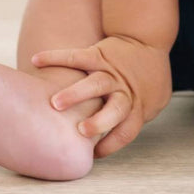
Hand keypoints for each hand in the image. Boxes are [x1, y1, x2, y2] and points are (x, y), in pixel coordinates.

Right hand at [31, 33, 171, 157]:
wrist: (148, 38)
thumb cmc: (150, 75)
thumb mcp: (156, 99)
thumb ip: (142, 116)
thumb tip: (117, 139)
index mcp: (138, 106)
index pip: (126, 131)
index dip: (111, 145)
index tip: (91, 156)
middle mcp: (124, 90)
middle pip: (115, 109)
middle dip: (99, 121)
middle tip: (81, 130)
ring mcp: (110, 71)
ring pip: (94, 83)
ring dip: (75, 93)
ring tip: (55, 103)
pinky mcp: (98, 53)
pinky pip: (75, 55)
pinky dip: (55, 57)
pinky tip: (36, 60)